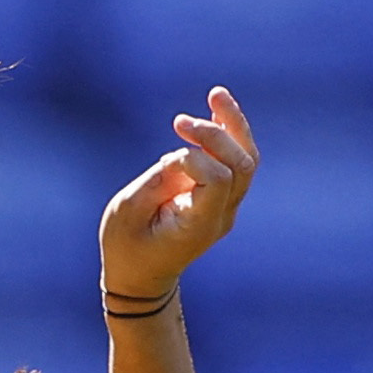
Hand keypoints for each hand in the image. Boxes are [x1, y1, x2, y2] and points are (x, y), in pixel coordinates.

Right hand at [97, 87, 259, 300]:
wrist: (141, 279)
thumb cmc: (126, 247)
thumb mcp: (126, 212)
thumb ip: (157, 179)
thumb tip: (183, 151)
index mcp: (199, 225)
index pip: (217, 178)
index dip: (193, 159)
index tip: (163, 164)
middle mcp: (222, 216)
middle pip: (242, 164)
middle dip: (216, 135)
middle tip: (180, 121)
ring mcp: (227, 207)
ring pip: (247, 158)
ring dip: (232, 125)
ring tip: (216, 94)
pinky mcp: (222, 197)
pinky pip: (236, 161)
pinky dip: (228, 134)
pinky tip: (216, 108)